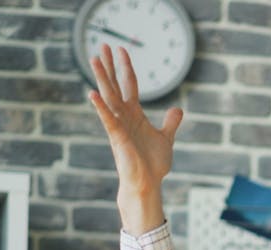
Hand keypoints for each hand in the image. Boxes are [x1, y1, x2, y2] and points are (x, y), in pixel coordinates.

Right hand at [87, 43, 182, 234]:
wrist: (148, 183)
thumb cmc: (153, 164)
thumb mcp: (166, 138)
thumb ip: (170, 122)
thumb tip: (178, 109)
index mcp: (135, 114)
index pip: (129, 85)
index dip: (126, 67)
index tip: (121, 49)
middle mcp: (124, 116)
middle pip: (115, 85)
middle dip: (109, 65)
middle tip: (102, 44)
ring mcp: (119, 126)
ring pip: (109, 97)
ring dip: (102, 78)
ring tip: (94, 58)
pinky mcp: (118, 138)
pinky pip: (108, 119)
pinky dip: (101, 107)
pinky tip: (93, 93)